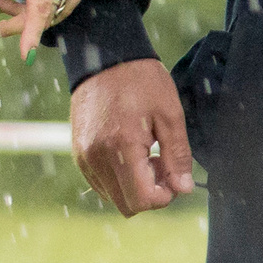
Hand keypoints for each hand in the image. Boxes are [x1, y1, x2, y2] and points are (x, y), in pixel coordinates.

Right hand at [71, 58, 194, 214]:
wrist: (104, 56)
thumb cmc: (141, 81)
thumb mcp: (170, 114)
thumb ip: (177, 155)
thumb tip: (183, 189)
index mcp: (121, 147)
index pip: (142, 200)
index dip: (164, 196)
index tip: (173, 175)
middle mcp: (96, 157)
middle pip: (127, 206)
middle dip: (149, 193)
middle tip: (161, 164)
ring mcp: (84, 157)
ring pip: (113, 197)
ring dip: (133, 186)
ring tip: (145, 154)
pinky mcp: (78, 153)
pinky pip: (101, 183)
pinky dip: (118, 178)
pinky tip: (129, 153)